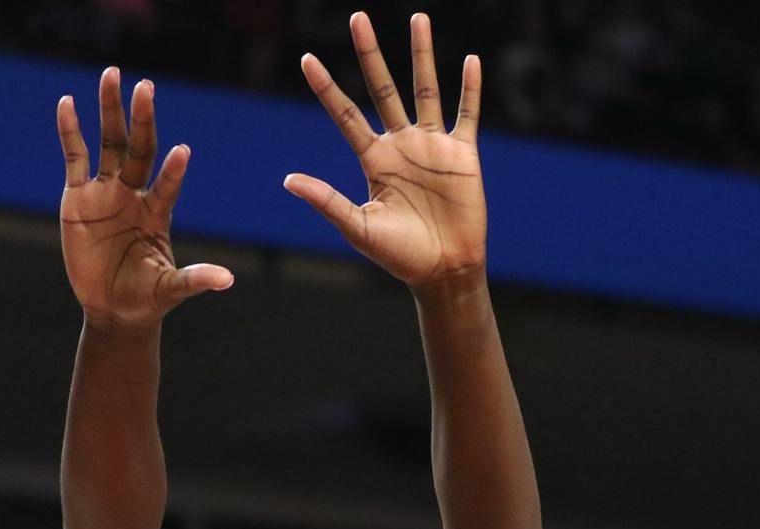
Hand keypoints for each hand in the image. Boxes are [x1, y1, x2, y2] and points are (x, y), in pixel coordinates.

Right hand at [57, 69, 233, 331]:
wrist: (113, 308)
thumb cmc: (146, 298)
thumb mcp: (170, 289)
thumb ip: (194, 279)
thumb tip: (227, 281)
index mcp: (158, 213)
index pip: (167, 185)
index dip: (174, 171)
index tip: (183, 152)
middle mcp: (134, 194)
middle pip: (138, 149)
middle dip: (142, 119)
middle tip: (146, 86)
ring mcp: (106, 192)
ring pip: (108, 143)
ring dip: (109, 110)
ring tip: (112, 74)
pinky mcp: (77, 196)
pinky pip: (74, 157)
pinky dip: (70, 131)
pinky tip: (68, 103)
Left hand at [289, 13, 485, 290]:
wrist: (443, 271)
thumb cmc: (399, 256)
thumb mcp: (358, 228)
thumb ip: (327, 201)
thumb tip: (288, 180)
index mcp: (373, 159)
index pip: (345, 114)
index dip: (326, 87)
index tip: (306, 59)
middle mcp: (401, 145)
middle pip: (383, 88)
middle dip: (370, 54)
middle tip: (358, 18)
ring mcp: (433, 147)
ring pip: (425, 89)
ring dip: (422, 54)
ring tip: (418, 18)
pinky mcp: (463, 155)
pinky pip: (466, 115)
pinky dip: (470, 89)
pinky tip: (470, 61)